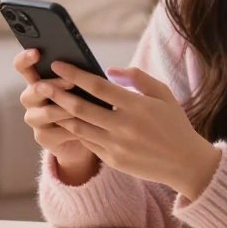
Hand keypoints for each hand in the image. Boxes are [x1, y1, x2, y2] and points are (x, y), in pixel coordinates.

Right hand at [12, 49, 99, 183]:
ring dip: (66, 108)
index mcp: (35, 80)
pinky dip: (74, 128)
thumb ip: (75, 75)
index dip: (25, 59)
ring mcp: (34, 119)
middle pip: (35, 88)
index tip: (36, 52)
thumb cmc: (82, 101)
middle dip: (55, 85)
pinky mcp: (42, 137)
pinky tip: (88, 126)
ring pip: (47, 112)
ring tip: (85, 107)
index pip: (22, 66)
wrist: (82, 134)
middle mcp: (30, 98)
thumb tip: (85, 63)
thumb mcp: (79, 85)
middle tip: (71, 82)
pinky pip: (58, 131)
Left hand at [36, 62, 221, 200]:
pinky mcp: (114, 161)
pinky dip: (75, 130)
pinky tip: (65, 120)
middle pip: (81, 108)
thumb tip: (110, 70)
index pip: (98, 87)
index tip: (58, 64)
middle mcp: (124, 127)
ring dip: (60, 114)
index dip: (75, 74)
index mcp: (136, 106)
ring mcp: (117, 146)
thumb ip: (137, 78)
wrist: (186, 163)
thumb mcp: (163, 93)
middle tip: (40, 84)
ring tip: (46, 102)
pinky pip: (88, 142)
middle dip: (57, 94)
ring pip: (79, 127)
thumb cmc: (174, 123)